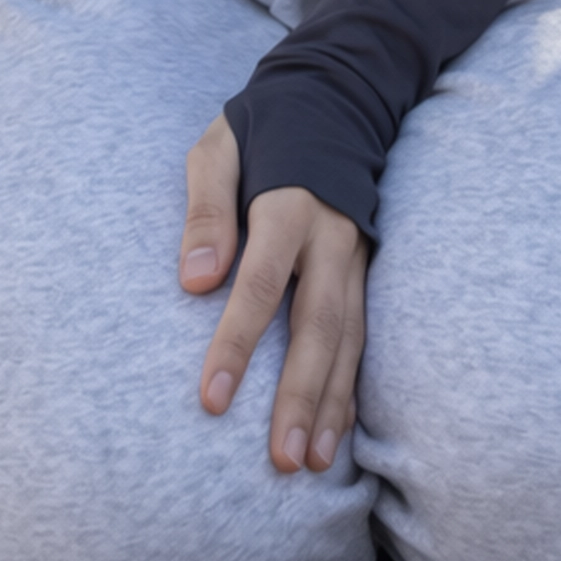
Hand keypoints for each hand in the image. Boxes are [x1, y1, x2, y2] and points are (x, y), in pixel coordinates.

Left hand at [179, 115, 366, 474]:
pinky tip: (340, 430)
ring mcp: (356, 254)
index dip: (237, 342)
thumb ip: (206, 208)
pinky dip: (353, 383)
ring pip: (349, 337)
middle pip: (318, 324)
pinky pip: (364, 332)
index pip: (260, 282)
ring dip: (332, 402)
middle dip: (301, 395)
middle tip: (283, 461)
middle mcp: (332, 235)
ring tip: (312, 463)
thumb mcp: (218, 147)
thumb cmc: (261, 126)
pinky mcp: (366, 267)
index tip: (212, 400)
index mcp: (290, 202)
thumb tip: (194, 280)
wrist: (336, 96)